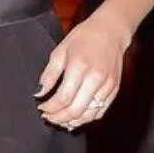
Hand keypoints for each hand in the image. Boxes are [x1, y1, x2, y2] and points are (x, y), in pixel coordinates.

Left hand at [35, 9, 130, 130]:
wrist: (111, 30)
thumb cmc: (84, 38)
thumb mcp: (60, 51)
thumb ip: (49, 74)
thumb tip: (39, 93)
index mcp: (80, 67)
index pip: (63, 98)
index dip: (50, 108)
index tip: (41, 108)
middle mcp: (96, 78)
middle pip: (75, 110)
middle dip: (58, 118)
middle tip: (48, 117)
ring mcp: (107, 85)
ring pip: (88, 115)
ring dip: (72, 122)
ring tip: (60, 120)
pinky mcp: (114, 89)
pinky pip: (100, 112)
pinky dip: (86, 118)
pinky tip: (75, 117)